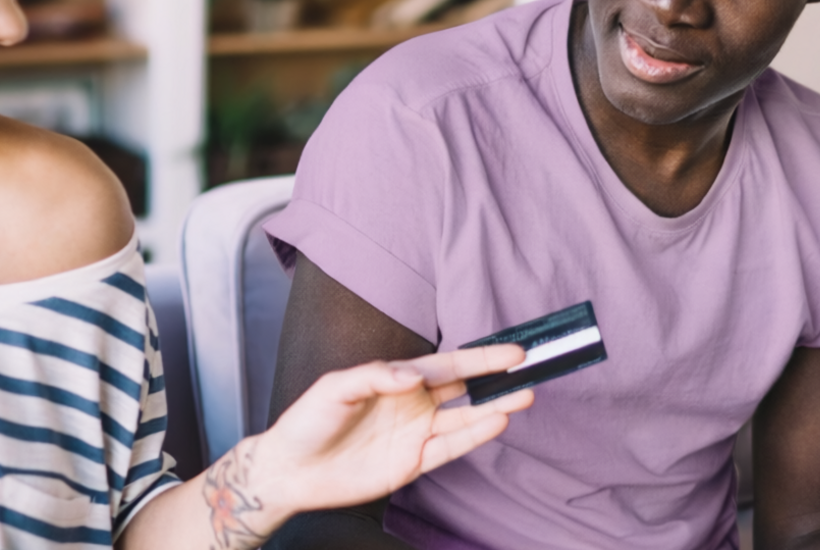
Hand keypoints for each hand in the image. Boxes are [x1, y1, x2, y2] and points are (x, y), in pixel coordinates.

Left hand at [211, 346, 534, 528]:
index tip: (510, 351)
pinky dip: (474, 436)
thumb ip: (375, 376)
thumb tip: (413, 376)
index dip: (479, 358)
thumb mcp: (335, 388)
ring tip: (524, 397)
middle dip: (496, 377)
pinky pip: (450, 448)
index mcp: (396, 380)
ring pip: (465, 418)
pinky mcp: (412, 463)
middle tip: (528, 367)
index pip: (446, 365)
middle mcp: (412, 405)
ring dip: (494, 407)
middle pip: (464, 387)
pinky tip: (496, 423)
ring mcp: (415, 434)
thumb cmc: (307, 422)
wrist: (291, 469)